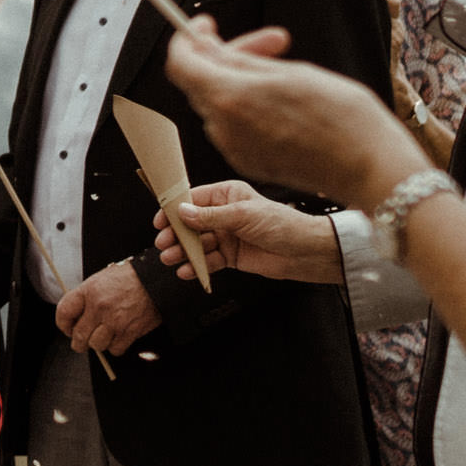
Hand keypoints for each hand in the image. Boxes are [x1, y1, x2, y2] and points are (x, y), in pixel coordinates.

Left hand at [51, 258, 156, 356]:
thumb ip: (86, 298)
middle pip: (78, 335)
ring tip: (105, 335)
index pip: (64, 313)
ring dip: (99, 344)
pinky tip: (118, 336)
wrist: (156, 280)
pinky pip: (115, 349)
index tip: (67, 329)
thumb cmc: (130, 278)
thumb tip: (75, 317)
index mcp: (89, 291)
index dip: (63, 325)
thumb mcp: (101, 279)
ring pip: (96, 345)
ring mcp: (115, 321)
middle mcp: (99, 307)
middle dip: (79, 342)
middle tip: (82, 341)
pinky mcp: (130, 332)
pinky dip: (115, 347)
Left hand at [163, 19, 422, 212]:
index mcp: (229, 99)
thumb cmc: (341, 115)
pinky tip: (289, 103)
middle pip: (205, 80)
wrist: (369, 167)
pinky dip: (251, 107)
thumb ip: (241, 61)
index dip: (187, 39)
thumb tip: (207, 50)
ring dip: (245, 81)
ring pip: (222, 103)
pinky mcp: (250, 163)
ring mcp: (234, 150)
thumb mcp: (292, 72)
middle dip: (233, 55)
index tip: (205, 23)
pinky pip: (237, 126)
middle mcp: (222, 128)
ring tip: (292, 72)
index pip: (180, 63)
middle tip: (277, 40)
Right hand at [168, 180, 342, 283]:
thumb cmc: (283, 225)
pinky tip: (187, 270)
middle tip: (163, 243)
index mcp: (227, 195)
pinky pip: (208, 260)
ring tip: (171, 259)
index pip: (193, 199)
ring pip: (197, 243)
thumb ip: (210, 217)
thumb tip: (183, 212)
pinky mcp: (231, 256)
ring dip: (183, 252)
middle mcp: (224, 214)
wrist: (305, 252)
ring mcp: (227, 236)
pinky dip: (196, 266)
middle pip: (191, 223)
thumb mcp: (243, 216)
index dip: (174, 209)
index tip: (160, 220)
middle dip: (176, 234)